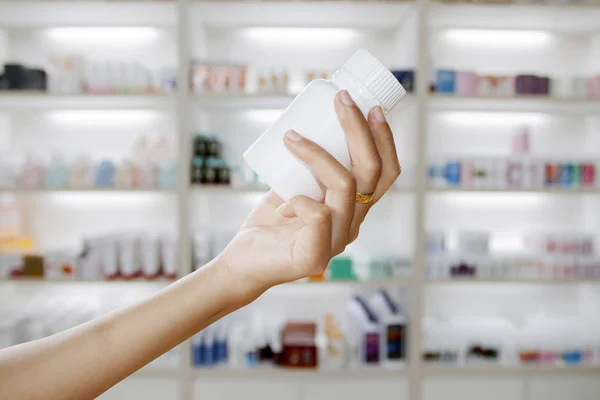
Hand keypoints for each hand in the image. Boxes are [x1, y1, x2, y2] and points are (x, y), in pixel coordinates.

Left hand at [221, 90, 400, 298]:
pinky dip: (298, 198)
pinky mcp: (314, 257)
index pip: (386, 173)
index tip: (370, 106)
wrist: (243, 264)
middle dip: (358, 129)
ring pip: (344, 186)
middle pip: (372, 172)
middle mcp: (352, 224)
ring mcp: (335, 243)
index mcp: (354, 208)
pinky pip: (317, 214)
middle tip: (339, 100)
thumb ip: (308, 167)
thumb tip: (307, 121)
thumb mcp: (295, 186)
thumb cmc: (269, 223)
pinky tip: (280, 203)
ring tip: (290, 135)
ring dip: (317, 153)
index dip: (385, 139)